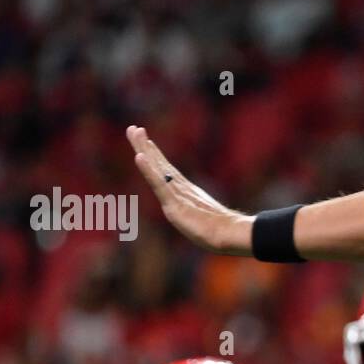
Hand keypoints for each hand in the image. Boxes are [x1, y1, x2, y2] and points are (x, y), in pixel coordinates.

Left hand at [126, 126, 252, 253]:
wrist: (230, 235)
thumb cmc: (222, 232)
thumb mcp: (207, 222)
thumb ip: (203, 218)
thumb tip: (210, 224)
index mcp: (186, 193)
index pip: (166, 171)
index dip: (155, 156)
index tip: (145, 141)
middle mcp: (181, 189)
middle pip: (159, 164)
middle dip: (145, 146)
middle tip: (133, 128)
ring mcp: (177, 194)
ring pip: (157, 168)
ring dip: (144, 150)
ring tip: (135, 132)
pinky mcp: (175, 203)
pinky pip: (159, 184)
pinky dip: (148, 170)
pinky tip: (139, 157)